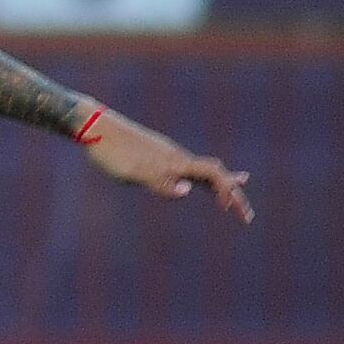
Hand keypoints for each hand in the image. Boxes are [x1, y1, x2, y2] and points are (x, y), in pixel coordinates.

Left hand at [78, 105, 253, 223]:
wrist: (96, 126)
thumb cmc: (113, 151)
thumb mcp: (134, 172)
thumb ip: (160, 182)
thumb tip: (187, 191)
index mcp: (175, 161)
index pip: (212, 175)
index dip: (226, 191)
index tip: (232, 210)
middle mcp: (177, 157)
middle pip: (214, 175)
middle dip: (232, 195)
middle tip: (247, 217)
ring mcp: (168, 156)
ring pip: (202, 173)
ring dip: (219, 189)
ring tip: (234, 202)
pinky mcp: (157, 157)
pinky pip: (185, 170)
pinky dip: (199, 181)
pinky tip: (195, 185)